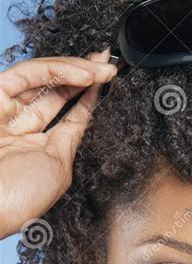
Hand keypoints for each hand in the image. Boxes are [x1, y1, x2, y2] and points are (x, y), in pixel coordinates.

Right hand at [0, 49, 116, 239]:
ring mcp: (8, 108)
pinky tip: (83, 75)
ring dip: (77, 69)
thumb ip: (71, 136)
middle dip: (86, 75)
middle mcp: (23, 123)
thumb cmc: (22, 197)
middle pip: (58, 89)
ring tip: (102, 69)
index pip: (69, 112)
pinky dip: (57, 70)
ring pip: (45, 76)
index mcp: (39, 144)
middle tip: (109, 66)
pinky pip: (29, 73)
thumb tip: (86, 113)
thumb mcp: (59, 166)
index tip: (110, 79)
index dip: (90, 94)